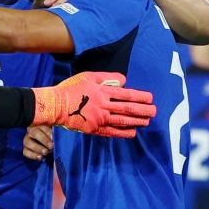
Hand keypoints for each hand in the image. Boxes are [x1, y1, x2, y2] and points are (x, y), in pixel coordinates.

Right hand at [24, 125, 53, 159]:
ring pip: (28, 142)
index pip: (42, 127)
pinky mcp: (25, 149)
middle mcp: (31, 132)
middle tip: (51, 146)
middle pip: (34, 132)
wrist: (45, 146)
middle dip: (43, 139)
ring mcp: (27, 140)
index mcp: (39, 126)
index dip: (48, 132)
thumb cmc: (50, 139)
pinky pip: (26, 152)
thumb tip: (58, 138)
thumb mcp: (53, 135)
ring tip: (46, 152)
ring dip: (37, 148)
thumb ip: (55, 135)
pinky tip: (40, 157)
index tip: (54, 138)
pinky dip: (33, 155)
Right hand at [31, 72, 155, 136]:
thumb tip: (124, 80)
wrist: (55, 105)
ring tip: (147, 121)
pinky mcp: (94, 129)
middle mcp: (103, 106)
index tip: (150, 98)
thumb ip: (106, 77)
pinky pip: (112, 132)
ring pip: (122, 120)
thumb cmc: (70, 88)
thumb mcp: (88, 76)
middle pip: (127, 108)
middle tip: (154, 111)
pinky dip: (123, 133)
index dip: (139, 96)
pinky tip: (132, 133)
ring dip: (136, 121)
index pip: (126, 94)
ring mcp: (99, 119)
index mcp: (102, 92)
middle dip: (142, 110)